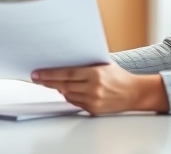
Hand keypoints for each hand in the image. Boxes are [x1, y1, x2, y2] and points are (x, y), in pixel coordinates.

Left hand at [31, 64, 169, 115]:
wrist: (134, 93)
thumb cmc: (119, 76)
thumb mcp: (102, 64)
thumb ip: (84, 64)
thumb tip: (64, 60)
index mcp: (94, 74)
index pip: (66, 73)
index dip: (49, 74)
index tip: (37, 73)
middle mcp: (93, 88)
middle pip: (63, 85)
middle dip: (48, 82)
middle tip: (36, 78)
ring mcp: (93, 101)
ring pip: (67, 95)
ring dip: (58, 88)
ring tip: (50, 82)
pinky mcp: (93, 110)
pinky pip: (75, 102)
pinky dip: (69, 96)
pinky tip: (66, 90)